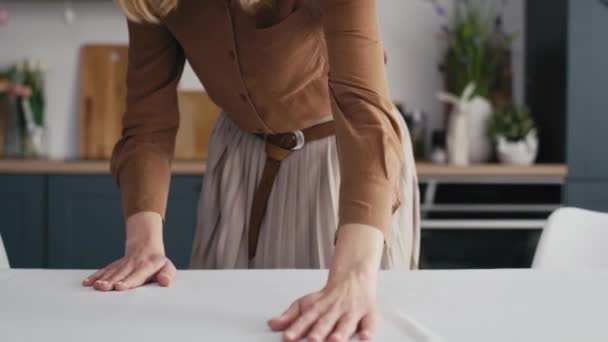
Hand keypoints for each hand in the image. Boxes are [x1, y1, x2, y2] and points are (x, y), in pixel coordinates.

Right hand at [82, 211, 175, 291]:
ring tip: (95, 286)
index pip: (137, 275)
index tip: (119, 287)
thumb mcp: (167, 267)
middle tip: (103, 288)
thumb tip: (166, 281)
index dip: (128, 281)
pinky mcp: (114, 266)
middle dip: (111, 282)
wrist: (145, 247)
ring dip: (102, 279)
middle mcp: (132, 264)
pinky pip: (104, 270)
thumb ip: (168, 274)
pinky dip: (95, 276)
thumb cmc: (158, 263)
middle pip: (121, 274)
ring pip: (111, 272)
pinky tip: (87, 283)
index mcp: (147, 266)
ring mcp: (122, 264)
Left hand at [268, 224, 384, 340]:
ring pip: (346, 324)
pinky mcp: (368, 314)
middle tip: (312, 340)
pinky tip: (365, 337)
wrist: (353, 278)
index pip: (305, 319)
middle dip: (319, 332)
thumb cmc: (328, 297)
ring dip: (341, 333)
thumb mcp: (306, 303)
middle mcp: (334, 310)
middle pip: (325, 322)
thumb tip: (271, 324)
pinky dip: (369, 330)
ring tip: (334, 340)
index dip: (296, 328)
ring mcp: (351, 312)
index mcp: (318, 308)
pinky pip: (370, 322)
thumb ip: (290, 316)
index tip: (288, 338)